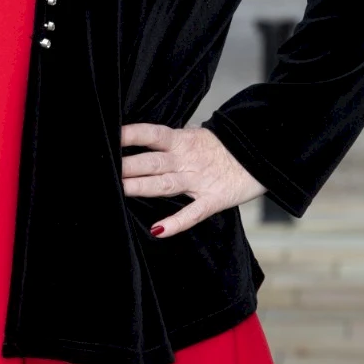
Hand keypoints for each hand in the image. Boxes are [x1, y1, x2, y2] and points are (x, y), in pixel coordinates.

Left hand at [120, 122, 267, 238]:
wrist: (259, 158)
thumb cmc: (221, 148)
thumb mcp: (194, 136)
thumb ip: (171, 140)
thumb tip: (143, 138)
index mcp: (181, 141)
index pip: (152, 134)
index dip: (132, 134)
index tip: (110, 134)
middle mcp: (186, 159)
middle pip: (152, 161)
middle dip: (128, 165)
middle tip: (105, 167)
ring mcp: (199, 180)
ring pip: (165, 184)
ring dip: (142, 187)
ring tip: (120, 190)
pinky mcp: (213, 200)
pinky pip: (192, 213)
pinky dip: (176, 222)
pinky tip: (158, 229)